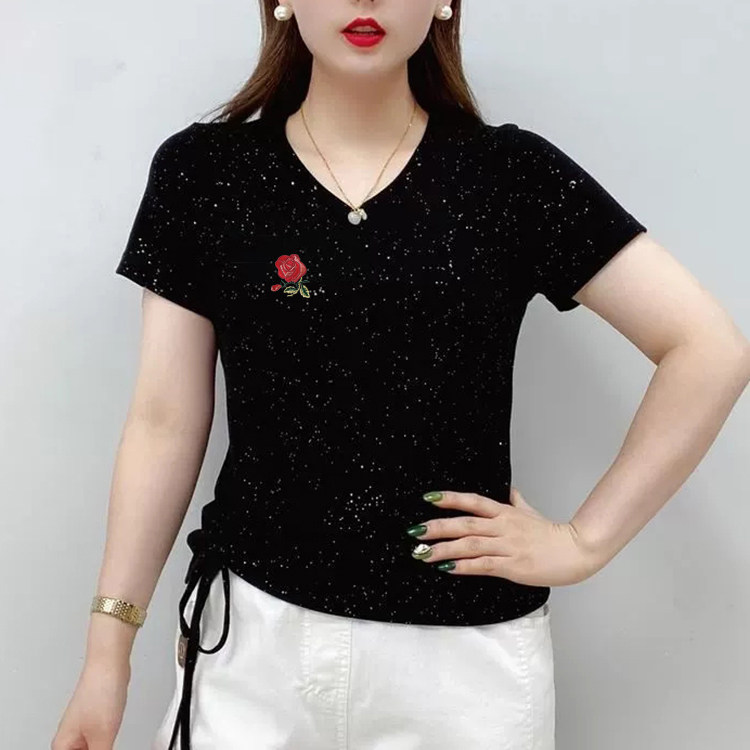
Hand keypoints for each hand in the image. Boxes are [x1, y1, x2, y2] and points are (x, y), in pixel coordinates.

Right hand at [51, 657, 129, 749]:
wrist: (109, 665)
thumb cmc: (100, 691)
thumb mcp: (103, 737)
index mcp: (62, 747)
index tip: (101, 749)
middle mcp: (69, 739)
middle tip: (107, 744)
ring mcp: (82, 729)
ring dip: (102, 749)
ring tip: (109, 740)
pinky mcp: (95, 721)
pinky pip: (98, 743)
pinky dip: (106, 746)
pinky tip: (112, 741)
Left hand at [409, 487, 600, 585]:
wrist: (576, 551)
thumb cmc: (552, 534)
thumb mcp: (531, 513)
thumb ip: (517, 502)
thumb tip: (511, 490)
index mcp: (505, 512)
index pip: (473, 501)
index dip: (450, 498)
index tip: (428, 498)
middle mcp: (503, 526)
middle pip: (465, 523)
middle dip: (437, 527)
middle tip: (415, 532)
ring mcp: (507, 546)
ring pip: (469, 544)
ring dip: (443, 549)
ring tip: (422, 553)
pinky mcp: (512, 565)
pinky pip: (483, 565)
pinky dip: (463, 566)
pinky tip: (447, 568)